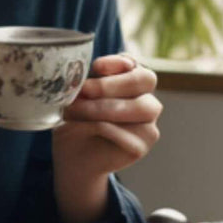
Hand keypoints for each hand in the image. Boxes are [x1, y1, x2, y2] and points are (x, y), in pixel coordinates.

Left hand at [52, 55, 162, 222]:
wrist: (73, 159)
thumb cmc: (76, 122)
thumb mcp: (76, 98)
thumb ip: (84, 84)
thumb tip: (81, 77)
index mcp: (130, 79)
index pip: (133, 62)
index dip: (117, 62)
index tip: (96, 67)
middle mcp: (145, 98)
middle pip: (145, 80)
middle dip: (111, 83)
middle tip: (84, 89)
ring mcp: (148, 122)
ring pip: (140, 106)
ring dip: (105, 107)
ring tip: (76, 110)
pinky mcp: (143, 144)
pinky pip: (129, 132)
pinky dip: (104, 128)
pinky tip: (85, 127)